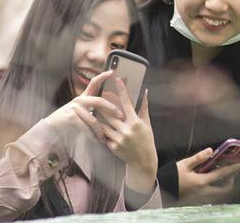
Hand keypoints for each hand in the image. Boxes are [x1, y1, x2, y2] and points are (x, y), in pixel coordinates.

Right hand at [43, 70, 122, 146]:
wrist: (50, 128)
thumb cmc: (67, 121)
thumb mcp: (79, 113)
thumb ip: (90, 110)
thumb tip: (108, 112)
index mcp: (82, 97)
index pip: (93, 83)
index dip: (102, 76)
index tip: (112, 72)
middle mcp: (79, 100)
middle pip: (99, 101)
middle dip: (111, 109)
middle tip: (121, 115)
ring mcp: (74, 108)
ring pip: (93, 120)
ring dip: (101, 131)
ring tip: (105, 138)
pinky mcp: (71, 117)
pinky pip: (86, 127)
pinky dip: (92, 135)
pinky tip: (96, 140)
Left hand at [99, 78, 157, 193]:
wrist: (143, 161)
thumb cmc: (146, 140)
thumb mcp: (147, 123)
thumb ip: (144, 107)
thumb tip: (145, 91)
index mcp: (136, 122)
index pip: (127, 102)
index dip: (122, 90)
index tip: (117, 79)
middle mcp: (127, 130)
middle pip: (110, 112)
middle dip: (103, 103)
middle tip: (97, 94)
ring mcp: (119, 139)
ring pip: (103, 124)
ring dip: (98, 117)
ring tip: (92, 109)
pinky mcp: (113, 147)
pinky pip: (104, 135)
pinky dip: (100, 130)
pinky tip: (95, 126)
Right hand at [176, 148, 239, 204]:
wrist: (161, 191)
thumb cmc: (172, 177)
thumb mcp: (184, 164)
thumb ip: (199, 158)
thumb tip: (211, 151)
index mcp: (202, 182)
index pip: (221, 174)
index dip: (232, 169)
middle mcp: (203, 192)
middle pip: (223, 189)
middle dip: (230, 181)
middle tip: (231, 173)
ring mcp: (200, 197)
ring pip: (217, 193)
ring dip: (222, 185)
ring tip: (221, 175)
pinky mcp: (197, 199)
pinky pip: (210, 194)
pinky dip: (215, 188)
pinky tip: (210, 180)